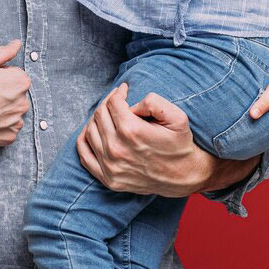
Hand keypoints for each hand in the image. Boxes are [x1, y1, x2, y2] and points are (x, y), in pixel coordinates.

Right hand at [0, 40, 29, 151]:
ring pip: (12, 113)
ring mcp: (16, 122)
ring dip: (1, 112)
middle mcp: (22, 103)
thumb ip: (3, 52)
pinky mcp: (8, 138)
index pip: (15, 76)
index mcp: (19, 81)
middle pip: (15, 95)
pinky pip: (7, 130)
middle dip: (3, 94)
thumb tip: (17, 44)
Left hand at [76, 83, 219, 195]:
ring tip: (108, 114)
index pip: (113, 103)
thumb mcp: (177, 117)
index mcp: (132, 131)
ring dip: (96, 118)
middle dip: (107, 103)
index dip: (118, 92)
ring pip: (90, 131)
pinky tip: (92, 131)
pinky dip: (84, 140)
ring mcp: (110, 166)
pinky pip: (85, 155)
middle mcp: (117, 149)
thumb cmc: (180, 144)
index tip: (124, 90)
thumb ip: (154, 102)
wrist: (184, 176)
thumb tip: (131, 104)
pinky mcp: (108, 179)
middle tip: (116, 100)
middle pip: (100, 115)